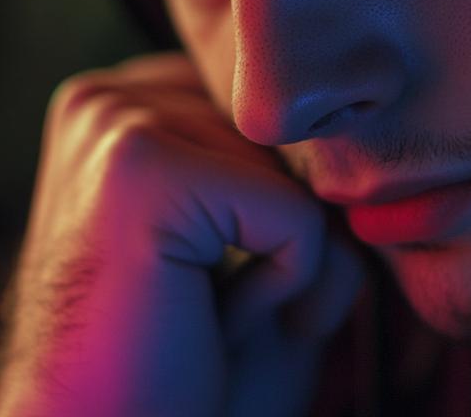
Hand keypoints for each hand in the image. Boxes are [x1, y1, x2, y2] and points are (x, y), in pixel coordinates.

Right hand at [0, 52, 366, 416]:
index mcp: (121, 108)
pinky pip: (298, 218)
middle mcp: (107, 100)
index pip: (281, 125)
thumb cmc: (181, 371)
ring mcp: (116, 124)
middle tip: (209, 315)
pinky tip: (209, 329)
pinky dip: (283, 292)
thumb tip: (363, 121)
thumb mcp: (252, 242)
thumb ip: (291, 168)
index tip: (209, 286)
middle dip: (291, 245)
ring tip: (203, 320)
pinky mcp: (143, 165)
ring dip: (287, 273)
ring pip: (303, 180)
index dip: (282, 219)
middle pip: (295, 145)